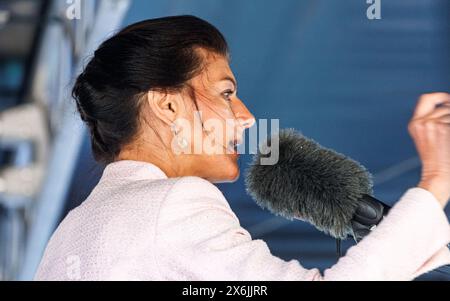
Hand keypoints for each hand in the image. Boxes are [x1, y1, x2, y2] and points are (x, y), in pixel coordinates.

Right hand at [408, 93, 449, 207]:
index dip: (439, 96)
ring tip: (447, 139)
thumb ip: (431, 121)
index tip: (447, 100)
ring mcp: (432, 124)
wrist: (438, 175)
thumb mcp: (425, 138)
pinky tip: (448, 140)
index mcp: (414, 124)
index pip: (426, 99)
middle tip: (449, 126)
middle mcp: (421, 122)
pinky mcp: (443, 128)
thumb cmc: (436, 160)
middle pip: (443, 106)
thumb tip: (446, 104)